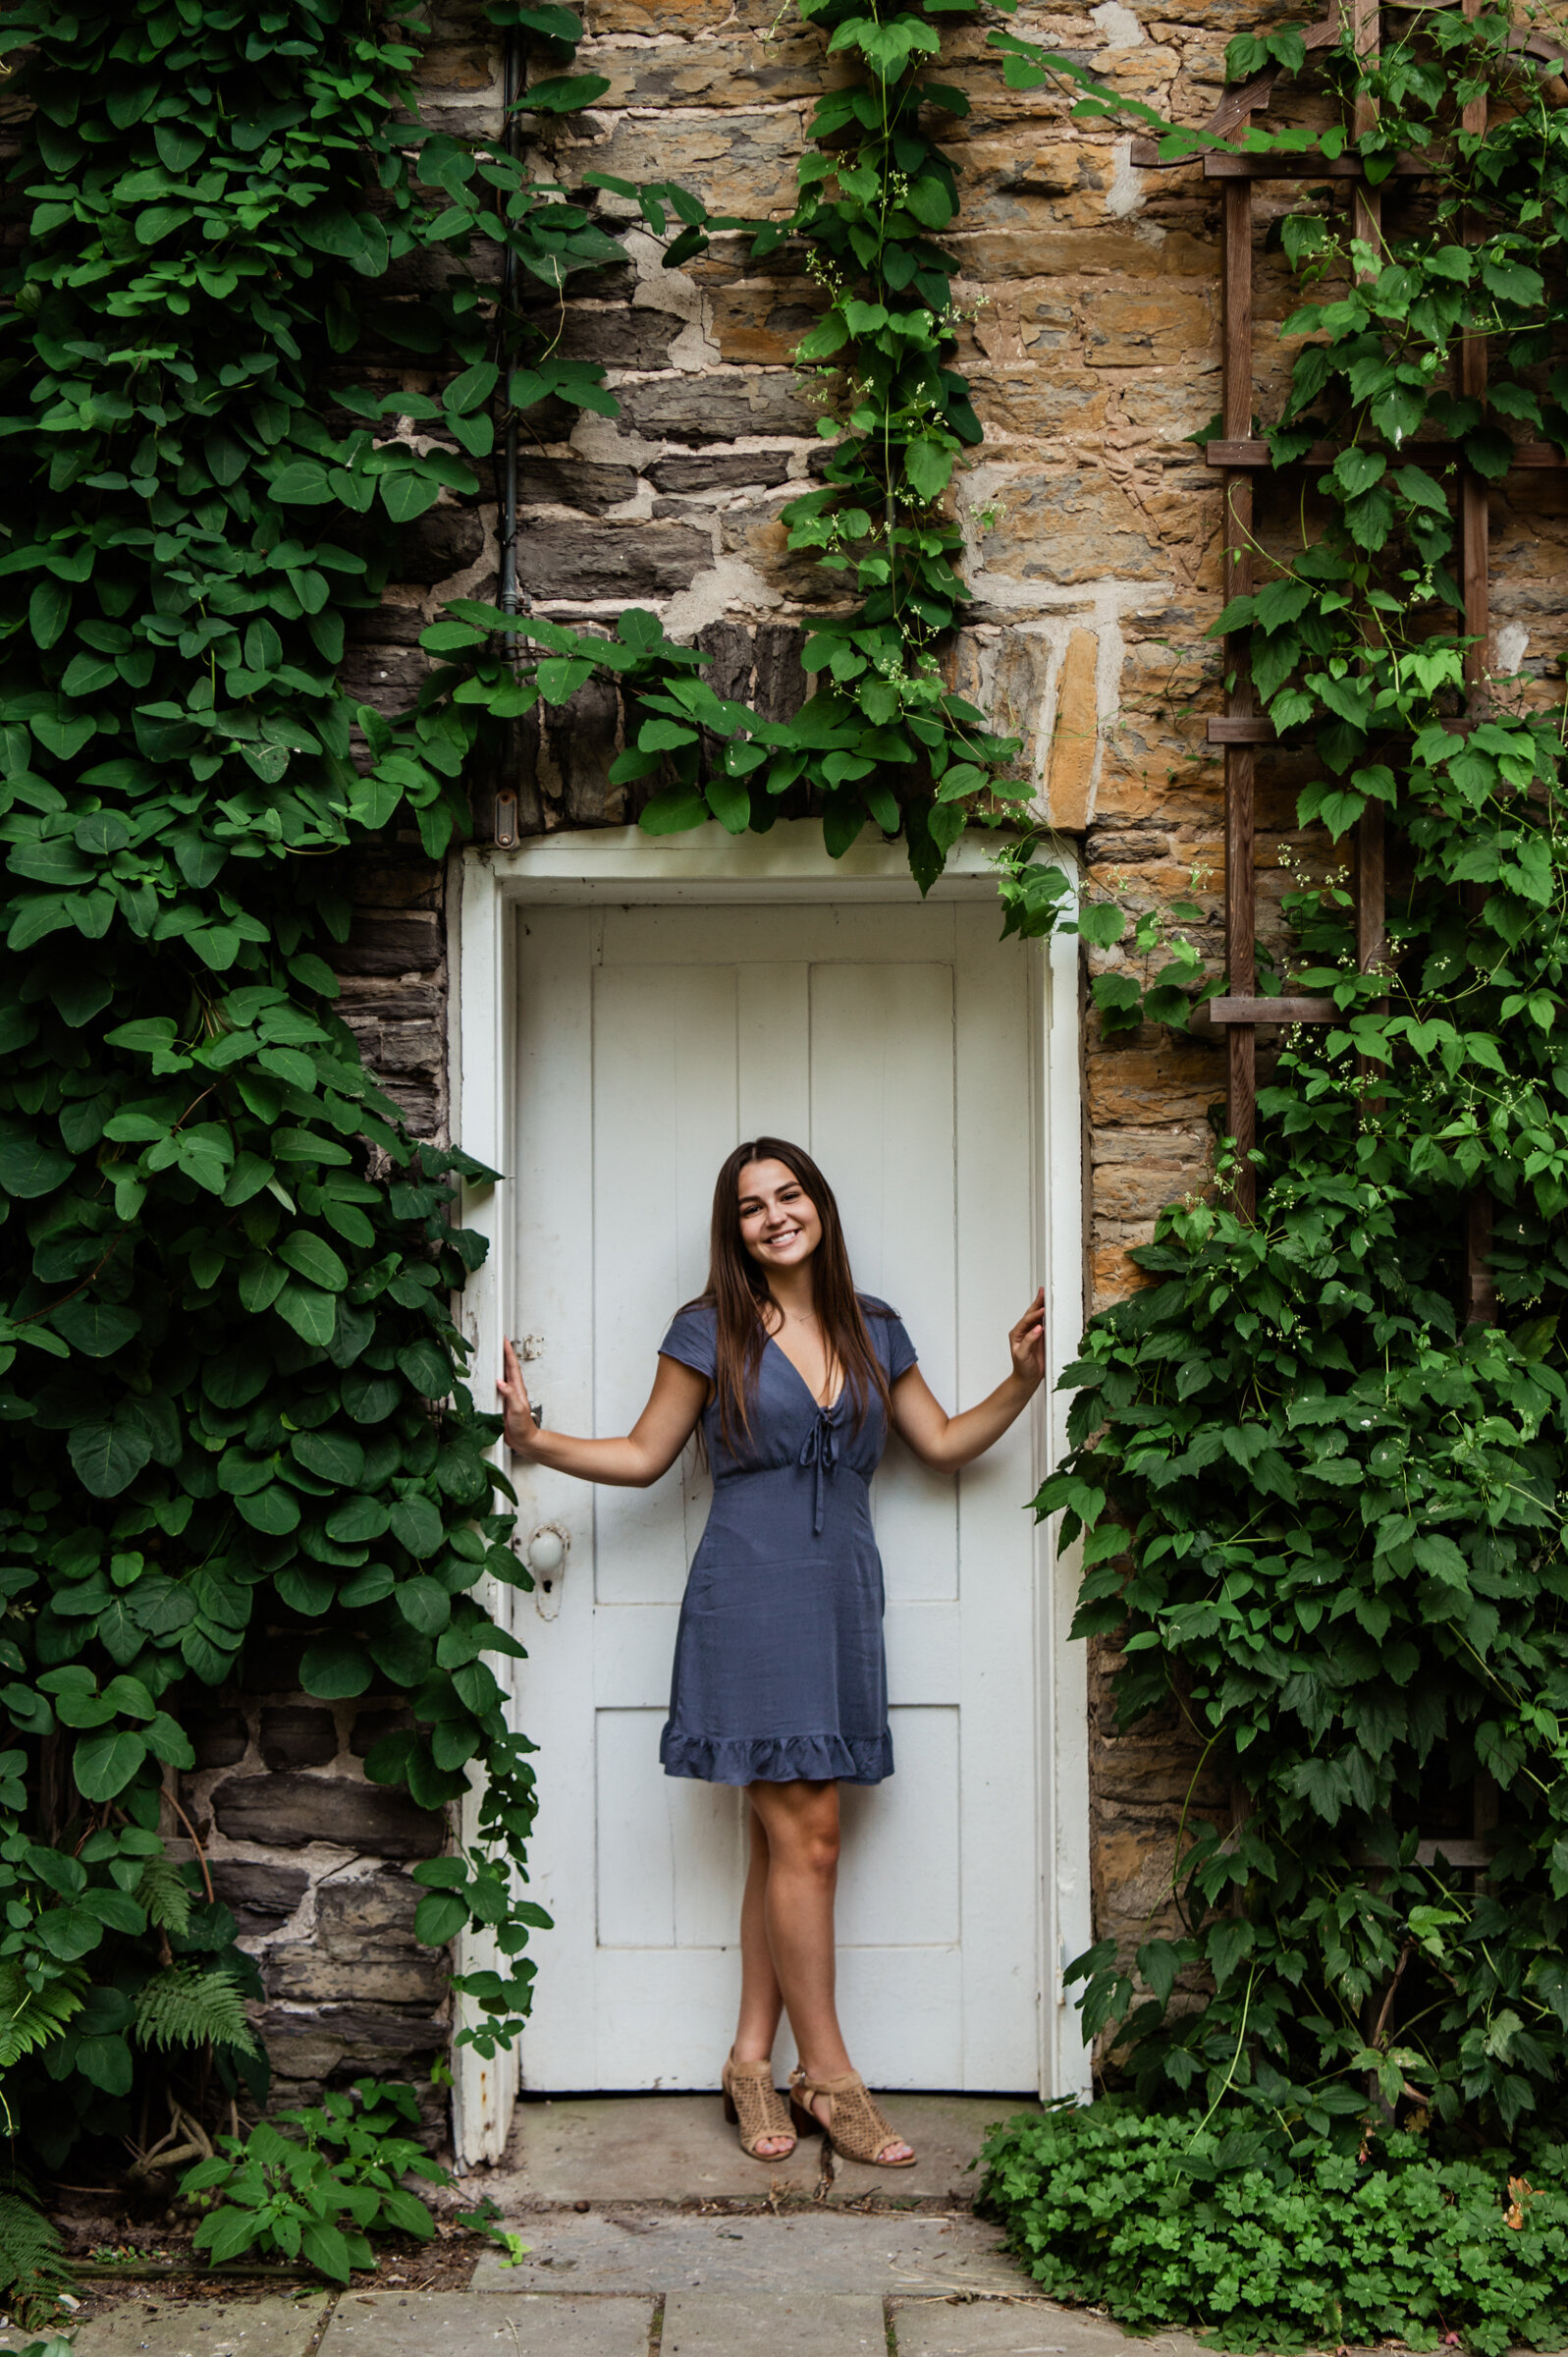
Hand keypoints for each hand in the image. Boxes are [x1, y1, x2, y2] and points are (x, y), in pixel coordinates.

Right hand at [498, 1336, 539, 1454]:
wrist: (524, 1440)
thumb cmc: (524, 1426)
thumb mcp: (517, 1409)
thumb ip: (510, 1395)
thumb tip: (500, 1382)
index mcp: (517, 1389)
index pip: (512, 1366)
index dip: (508, 1352)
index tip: (504, 1340)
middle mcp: (513, 1390)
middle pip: (508, 1367)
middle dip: (504, 1353)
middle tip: (500, 1341)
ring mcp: (508, 1396)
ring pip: (503, 1375)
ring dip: (500, 1363)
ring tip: (495, 1353)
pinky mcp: (503, 1403)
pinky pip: (497, 1386)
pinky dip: (493, 1378)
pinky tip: (490, 1378)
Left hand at [1008, 1288, 1044, 1387]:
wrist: (1027, 1378)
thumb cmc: (1022, 1368)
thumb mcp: (1023, 1355)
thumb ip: (1029, 1341)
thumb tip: (1038, 1329)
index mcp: (1016, 1334)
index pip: (1026, 1320)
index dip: (1035, 1314)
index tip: (1043, 1309)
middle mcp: (1024, 1331)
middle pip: (1031, 1314)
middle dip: (1037, 1302)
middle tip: (1043, 1291)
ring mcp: (1032, 1333)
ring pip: (1037, 1316)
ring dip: (1042, 1305)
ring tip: (1046, 1295)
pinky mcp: (1040, 1337)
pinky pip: (1044, 1323)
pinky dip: (1048, 1315)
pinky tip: (1051, 1309)